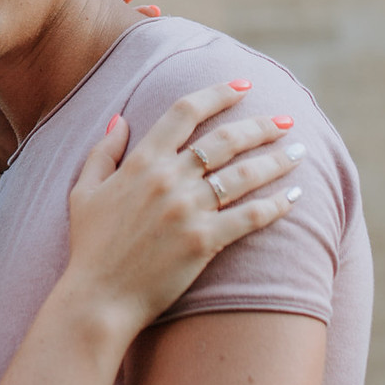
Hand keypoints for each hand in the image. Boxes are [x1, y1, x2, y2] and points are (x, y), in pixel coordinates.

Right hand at [63, 85, 301, 341]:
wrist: (98, 299)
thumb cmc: (90, 247)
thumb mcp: (84, 191)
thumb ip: (103, 151)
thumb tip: (120, 118)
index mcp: (141, 162)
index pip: (185, 111)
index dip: (218, 93)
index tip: (244, 86)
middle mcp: (168, 178)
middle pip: (225, 139)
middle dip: (261, 125)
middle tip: (287, 120)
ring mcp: (187, 209)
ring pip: (244, 174)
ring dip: (277, 160)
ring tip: (300, 152)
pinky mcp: (203, 241)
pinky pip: (250, 216)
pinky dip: (276, 205)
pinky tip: (294, 197)